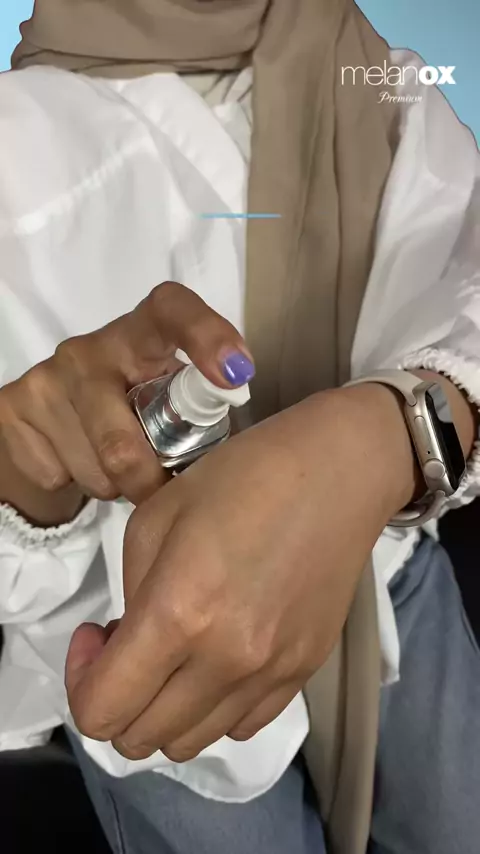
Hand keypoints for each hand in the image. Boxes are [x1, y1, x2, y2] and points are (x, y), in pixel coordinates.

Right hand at [0, 282, 253, 518]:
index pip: (172, 311)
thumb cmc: (130, 410)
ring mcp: (45, 378)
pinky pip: (58, 475)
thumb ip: (195, 413)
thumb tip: (234, 458)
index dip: (206, 336)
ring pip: (95, 469)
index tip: (236, 374)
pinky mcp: (11, 409)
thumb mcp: (166, 401)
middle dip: (148, 482)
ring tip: (113, 464)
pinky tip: (76, 460)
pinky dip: (77, 484)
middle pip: (124, 442)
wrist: (48, 426)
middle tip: (158, 488)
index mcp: (141, 335)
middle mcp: (89, 349)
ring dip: (114, 484)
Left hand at [66, 382, 415, 761]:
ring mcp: (271, 674)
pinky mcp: (304, 673)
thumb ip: (131, 592)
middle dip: (115, 698)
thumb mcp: (156, 516)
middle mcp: (226, 661)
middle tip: (126, 642)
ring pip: (190, 743)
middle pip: (141, 739)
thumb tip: (129, 640)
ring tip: (172, 654)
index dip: (81, 682)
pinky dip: (212, 709)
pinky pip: (241, 727)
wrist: (339, 473)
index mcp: (180, 613)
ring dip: (161, 710)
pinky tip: (215, 660)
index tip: (95, 635)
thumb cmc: (243, 477)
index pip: (103, 709)